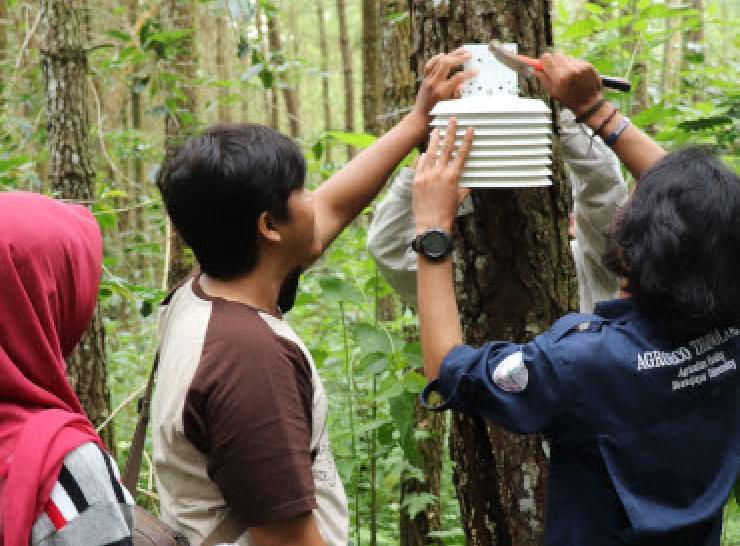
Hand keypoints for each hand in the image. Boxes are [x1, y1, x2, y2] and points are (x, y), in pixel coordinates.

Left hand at [412, 48, 477, 120]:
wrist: (420, 117)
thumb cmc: (436, 115)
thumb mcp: (449, 107)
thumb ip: (456, 95)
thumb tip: (462, 85)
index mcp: (442, 92)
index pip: (458, 78)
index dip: (468, 74)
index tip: (476, 71)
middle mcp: (434, 83)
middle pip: (447, 63)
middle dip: (459, 57)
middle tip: (469, 54)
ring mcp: (428, 80)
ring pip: (439, 61)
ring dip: (451, 54)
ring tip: (461, 50)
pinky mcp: (424, 79)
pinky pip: (430, 64)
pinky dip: (437, 58)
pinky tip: (444, 54)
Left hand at [412, 118, 473, 234]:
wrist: (432, 224)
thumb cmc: (447, 214)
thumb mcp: (458, 200)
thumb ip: (463, 189)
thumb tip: (468, 186)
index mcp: (453, 177)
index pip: (462, 154)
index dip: (466, 140)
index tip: (469, 129)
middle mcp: (440, 173)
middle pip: (446, 148)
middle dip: (450, 132)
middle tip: (452, 120)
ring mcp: (427, 176)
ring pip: (431, 153)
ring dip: (434, 140)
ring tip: (436, 130)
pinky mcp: (417, 180)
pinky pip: (420, 164)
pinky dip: (422, 157)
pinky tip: (424, 151)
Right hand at [534, 53, 603, 117]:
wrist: (589, 103)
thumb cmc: (569, 100)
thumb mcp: (553, 92)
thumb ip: (543, 79)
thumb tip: (535, 69)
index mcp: (560, 77)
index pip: (546, 58)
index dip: (543, 61)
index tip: (542, 64)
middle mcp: (570, 69)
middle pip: (556, 55)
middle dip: (553, 61)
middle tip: (554, 70)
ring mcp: (580, 66)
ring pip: (566, 57)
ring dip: (563, 63)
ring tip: (566, 74)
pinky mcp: (587, 65)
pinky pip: (575, 60)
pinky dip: (573, 65)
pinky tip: (575, 74)